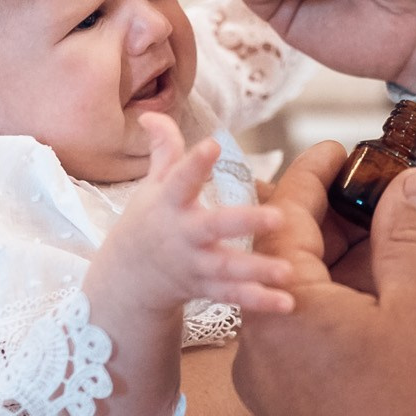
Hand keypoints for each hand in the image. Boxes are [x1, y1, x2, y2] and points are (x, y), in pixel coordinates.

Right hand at [88, 114, 295, 317]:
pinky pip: (233, 297)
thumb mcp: (151, 186)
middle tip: (278, 217)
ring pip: (227, 268)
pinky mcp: (204, 289)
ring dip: (258, 270)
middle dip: (244, 222)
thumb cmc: (147, 223)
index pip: (180, 178)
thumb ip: (162, 150)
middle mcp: (183, 234)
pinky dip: (258, 300)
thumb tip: (152, 113)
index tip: (213, 144)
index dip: (195, 162)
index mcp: (170, 203)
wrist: (126, 280)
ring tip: (289, 271)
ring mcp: (194, 264)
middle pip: (213, 226)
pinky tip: (286, 303)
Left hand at [235, 141, 415, 415]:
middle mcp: (259, 344)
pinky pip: (308, 340)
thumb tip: (407, 188)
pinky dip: (342, 309)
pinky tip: (389, 305)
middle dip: (336, 219)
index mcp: (277, 308)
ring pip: (299, 301)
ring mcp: (274, 386)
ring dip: (344, 266)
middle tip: (386, 193)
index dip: (314, 170)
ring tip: (399, 245)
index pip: (280, 214)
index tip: (345, 148)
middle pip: (284, 256)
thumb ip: (410, 239)